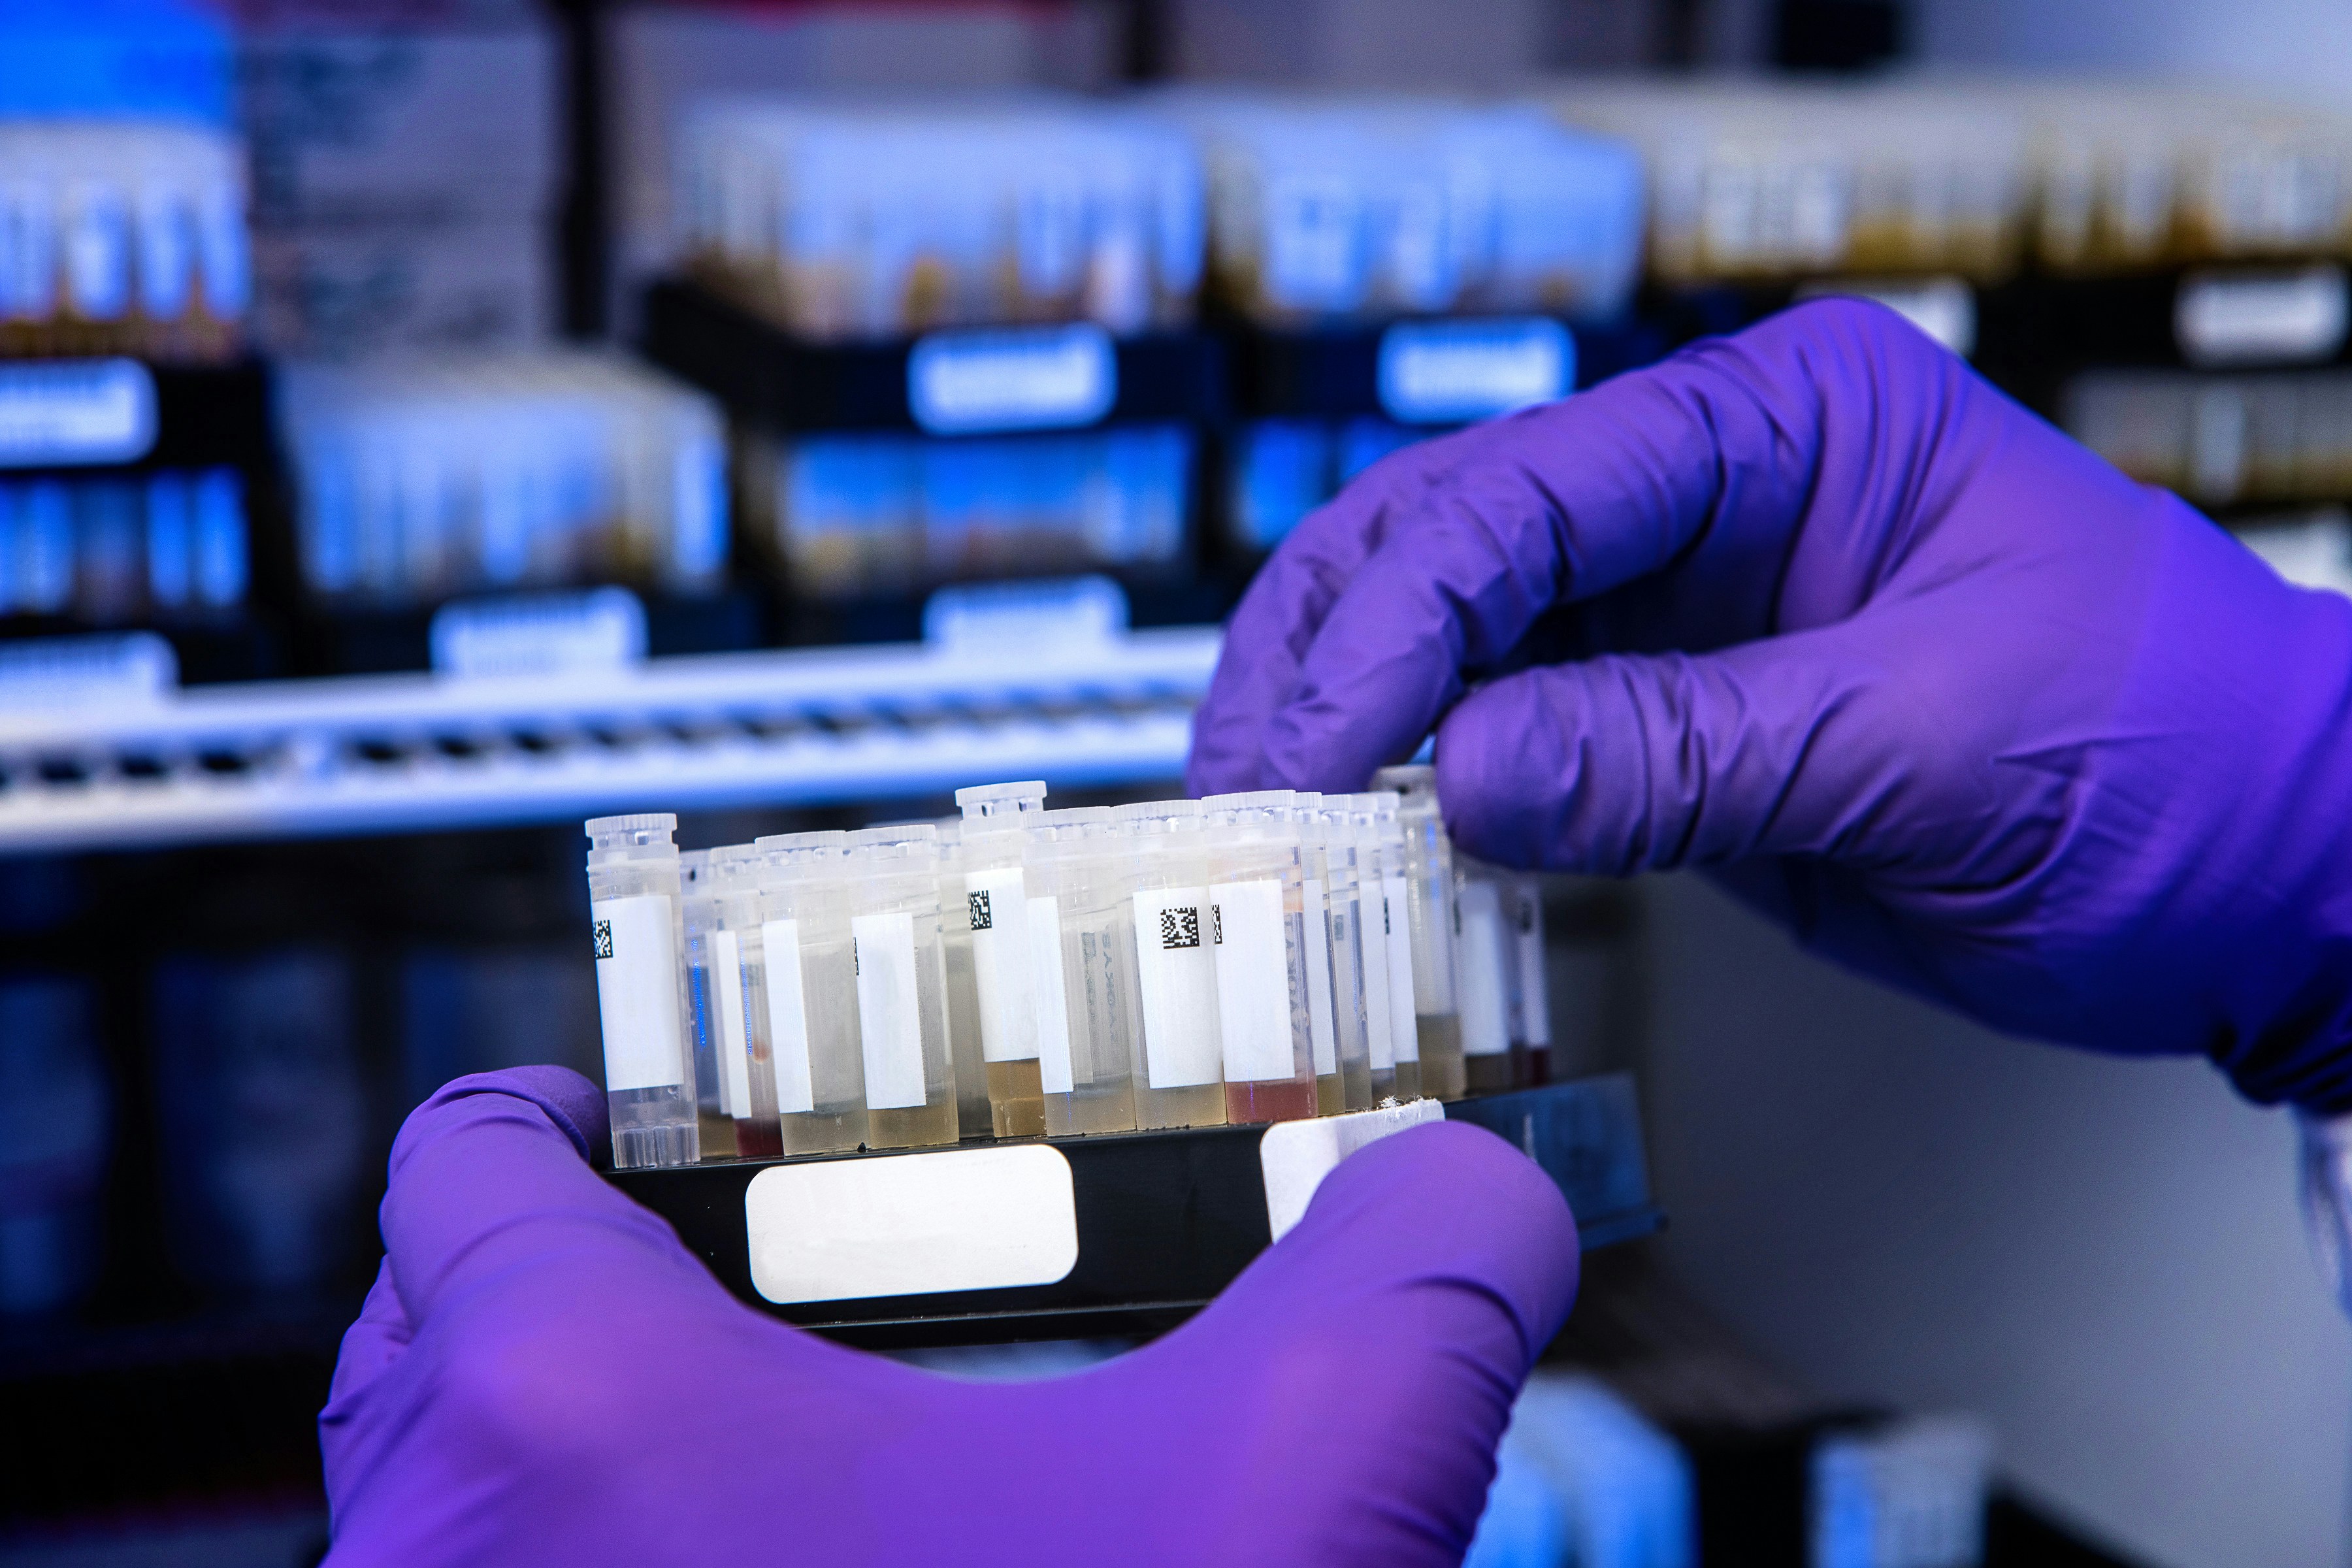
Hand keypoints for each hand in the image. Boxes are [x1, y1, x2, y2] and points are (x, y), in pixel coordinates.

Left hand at [318, 1069, 1578, 1565]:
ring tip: (770, 1466)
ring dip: (572, 1473)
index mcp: (573, 1416)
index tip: (638, 1118)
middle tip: (725, 1271)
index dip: (556, 1110)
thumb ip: (1408, 1285)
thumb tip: (1486, 1192)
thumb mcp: (1297, 1505)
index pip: (466, 1163)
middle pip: (432, 1343)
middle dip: (562, 1286)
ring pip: (441, 1529)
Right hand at [1190, 300, 2351, 1109]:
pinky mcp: (1671, 716)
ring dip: (1355, 728)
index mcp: (1787, 421)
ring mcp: (1682, 606)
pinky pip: (1512, 742)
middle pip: (1453, 541)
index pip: (1531, 494)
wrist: (2271, 877)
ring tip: (1269, 828)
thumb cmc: (2170, 758)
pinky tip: (1370, 858)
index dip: (1400, 621)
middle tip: (1247, 788)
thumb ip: (1684, 750)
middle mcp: (1711, 491)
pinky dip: (1430, 801)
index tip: (1313, 747)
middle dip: (1335, 656)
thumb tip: (1465, 775)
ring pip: (1456, 640)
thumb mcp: (1926, 745)